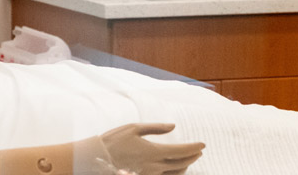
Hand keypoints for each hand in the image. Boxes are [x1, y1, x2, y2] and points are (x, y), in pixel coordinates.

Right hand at [88, 123, 203, 174]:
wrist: (95, 159)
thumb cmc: (113, 141)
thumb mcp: (133, 128)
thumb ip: (155, 128)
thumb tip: (173, 127)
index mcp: (153, 151)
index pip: (181, 151)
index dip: (194, 147)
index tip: (203, 144)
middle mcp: (155, 166)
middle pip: (181, 163)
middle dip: (192, 156)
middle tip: (199, 151)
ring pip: (175, 173)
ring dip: (185, 166)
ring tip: (189, 159)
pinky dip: (174, 173)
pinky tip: (175, 168)